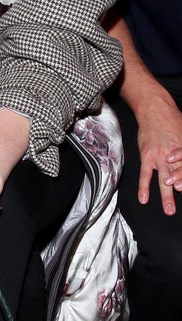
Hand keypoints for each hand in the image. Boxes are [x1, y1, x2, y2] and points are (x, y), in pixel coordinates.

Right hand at [134, 92, 181, 214]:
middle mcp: (175, 156)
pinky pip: (145, 174)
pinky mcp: (147, 156)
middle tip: (180, 205)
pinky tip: (143, 199)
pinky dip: (144, 187)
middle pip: (180, 176)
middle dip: (181, 189)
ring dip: (167, 196)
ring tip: (169, 210)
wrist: (155, 111)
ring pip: (165, 180)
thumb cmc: (173, 120)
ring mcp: (160, 157)